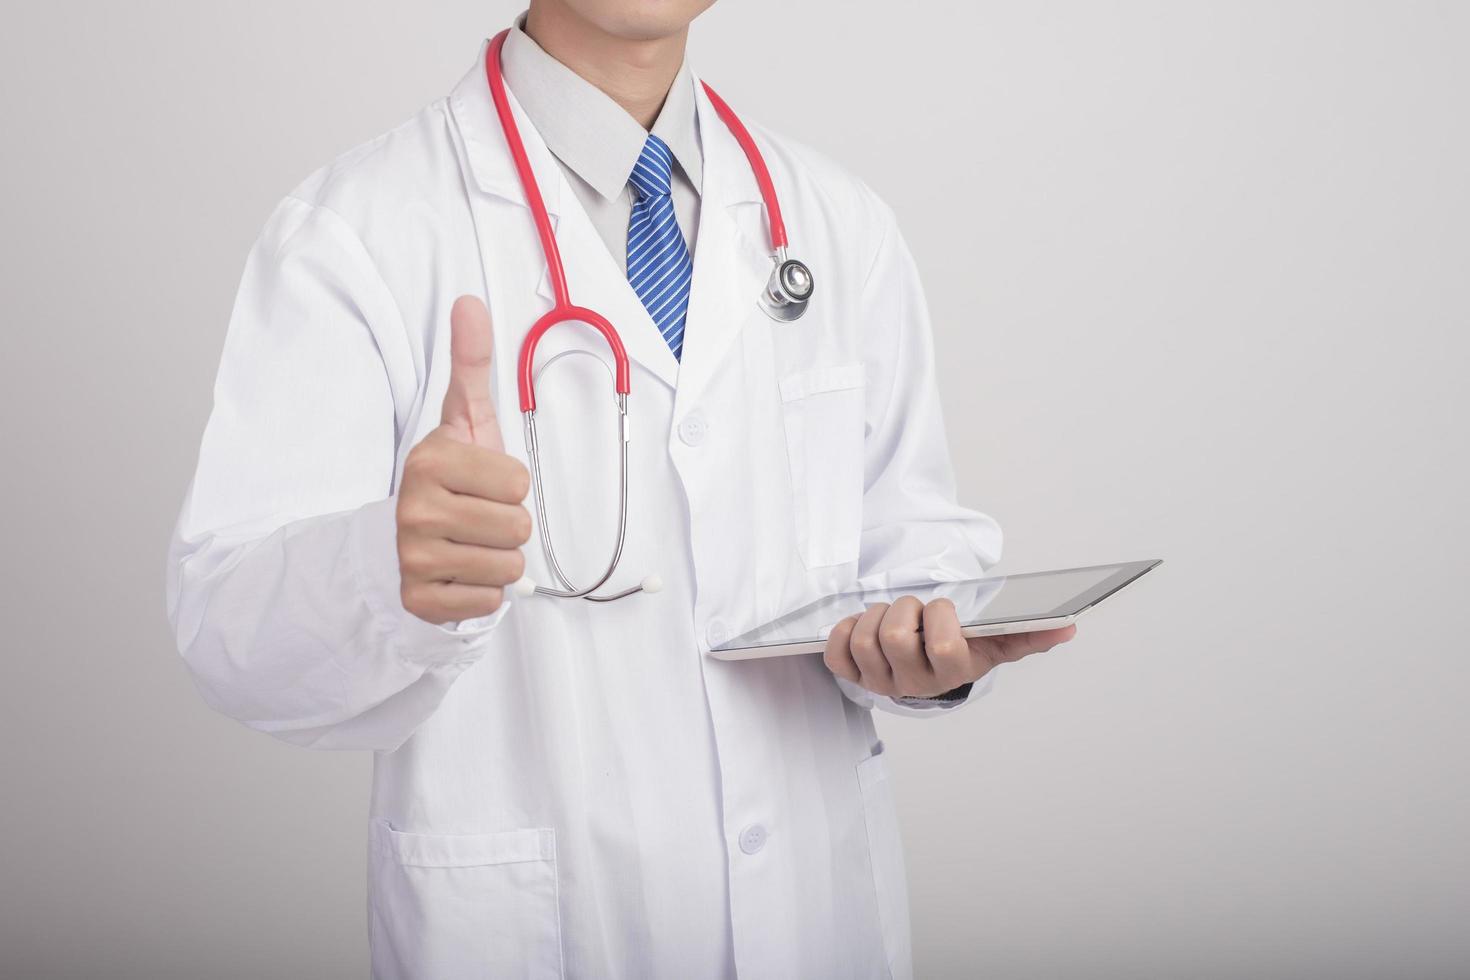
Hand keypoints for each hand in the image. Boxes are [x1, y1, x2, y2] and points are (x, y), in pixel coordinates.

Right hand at [396, 296, 531, 624]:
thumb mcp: (463, 421)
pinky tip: (457, 574)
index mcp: (430, 461)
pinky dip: (480, 593)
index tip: (479, 483)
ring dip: (497, 560)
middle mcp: (415, 509)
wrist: (401, 540)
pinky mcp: (417, 600)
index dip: (509, 485)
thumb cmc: (449, 479)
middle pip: (517, 526)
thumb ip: (471, 364)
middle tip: (476, 518)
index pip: (518, 481)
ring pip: (506, 567)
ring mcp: (412, 558)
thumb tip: (469, 302)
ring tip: (468, 545)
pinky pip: (486, 602)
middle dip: (507, 526)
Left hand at [822, 597, 1077, 698]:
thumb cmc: (961, 648)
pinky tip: (861, 626)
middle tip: (914, 609)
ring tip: (892, 616)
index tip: (942, 609)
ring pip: (863, 640)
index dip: (939, 616)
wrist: (928, 669)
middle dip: (905, 608)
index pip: (944, 646)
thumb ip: (1029, 633)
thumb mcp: (994, 643)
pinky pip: (835, 652)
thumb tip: (1067, 628)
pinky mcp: (852, 675)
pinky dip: (843, 630)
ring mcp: (879, 683)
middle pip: (895, 637)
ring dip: (874, 615)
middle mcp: (913, 685)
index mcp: (951, 674)